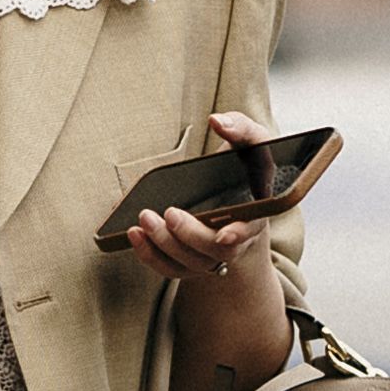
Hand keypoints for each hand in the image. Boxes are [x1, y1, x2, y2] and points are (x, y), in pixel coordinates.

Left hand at [130, 112, 281, 290]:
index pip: (251, 230)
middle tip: (169, 212)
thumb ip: (241, 129)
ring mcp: (211, 255)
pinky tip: (134, 234)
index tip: (223, 234)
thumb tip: (217, 122)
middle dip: (190, 234)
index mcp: (255, 213)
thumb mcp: (252, 143)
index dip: (238, 235)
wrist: (233, 192)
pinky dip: (149, 255)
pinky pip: (169, 268)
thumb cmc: (243, 165)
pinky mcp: (187, 261)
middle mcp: (235, 240)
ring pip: (189, 262)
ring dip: (164, 244)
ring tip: (143, 219)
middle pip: (214, 250)